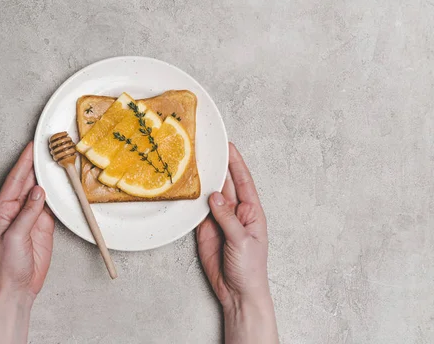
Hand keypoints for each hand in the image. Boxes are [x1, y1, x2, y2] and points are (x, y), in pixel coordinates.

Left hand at [0, 142, 54, 343]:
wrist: (18, 287)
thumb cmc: (7, 265)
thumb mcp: (15, 237)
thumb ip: (27, 213)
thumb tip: (39, 191)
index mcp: (3, 208)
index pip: (15, 178)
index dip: (24, 161)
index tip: (32, 145)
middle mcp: (16, 208)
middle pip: (29, 180)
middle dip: (38, 163)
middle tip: (50, 145)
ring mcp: (32, 215)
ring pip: (42, 189)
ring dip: (50, 176)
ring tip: (59, 158)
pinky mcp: (44, 224)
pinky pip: (53, 204)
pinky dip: (59, 193)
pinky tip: (64, 182)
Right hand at [197, 143, 277, 343]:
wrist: (237, 292)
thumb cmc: (250, 268)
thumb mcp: (241, 241)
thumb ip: (227, 217)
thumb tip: (214, 196)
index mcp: (252, 211)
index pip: (243, 181)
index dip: (236, 163)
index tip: (228, 146)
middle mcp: (235, 212)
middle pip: (225, 184)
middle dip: (218, 166)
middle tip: (206, 148)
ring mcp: (219, 219)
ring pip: (210, 195)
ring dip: (203, 180)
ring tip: (194, 162)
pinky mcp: (205, 229)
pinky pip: (198, 210)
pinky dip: (192, 199)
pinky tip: (187, 187)